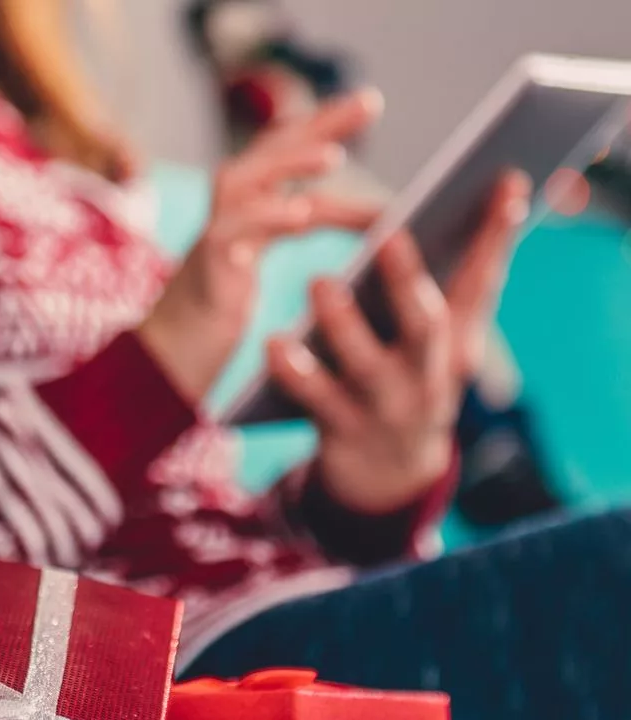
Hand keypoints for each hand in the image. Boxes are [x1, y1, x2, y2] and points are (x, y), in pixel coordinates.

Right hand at [139, 88, 383, 402]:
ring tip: (333, 157)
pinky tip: (299, 212)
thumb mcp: (268, 255)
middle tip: (369, 101)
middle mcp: (227, 210)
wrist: (166, 358)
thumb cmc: (218, 311)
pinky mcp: (204, 269)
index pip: (289, 153)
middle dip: (320, 124)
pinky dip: (264, 217)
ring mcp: (212, 235)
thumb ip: (305, 224)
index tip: (369, 102)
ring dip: (288, 165)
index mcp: (246, 205)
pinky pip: (230, 233)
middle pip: (273, 151)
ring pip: (247, 182)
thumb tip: (382, 211)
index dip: (326, 125)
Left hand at [266, 171, 532, 511]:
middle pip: (425, 327)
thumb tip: (468, 203)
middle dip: (410, 281)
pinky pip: (314, 400)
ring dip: (344, 324)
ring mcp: (386, 406)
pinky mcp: (343, 430)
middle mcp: (428, 375)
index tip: (506, 184)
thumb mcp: (438, 341)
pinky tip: (273, 344)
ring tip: (320, 280)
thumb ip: (444, 285)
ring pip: (367, 366)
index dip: (497, 236)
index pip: (483, 283)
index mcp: (456, 342)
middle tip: (391, 235)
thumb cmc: (410, 378)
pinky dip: (293, 372)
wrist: (388, 474)